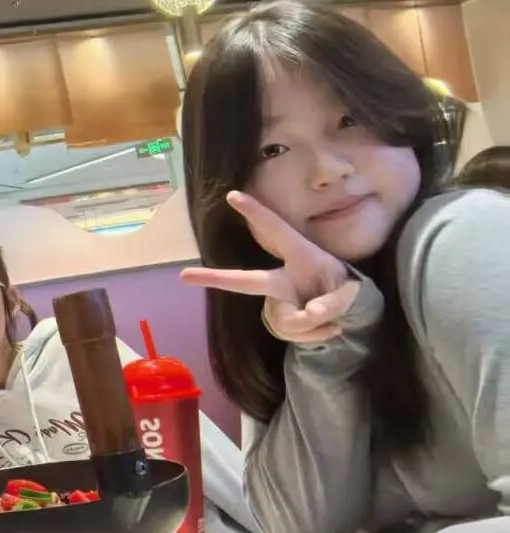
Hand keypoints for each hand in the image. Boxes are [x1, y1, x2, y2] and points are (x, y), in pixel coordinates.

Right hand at [180, 190, 360, 344]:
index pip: (276, 232)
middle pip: (245, 280)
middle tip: (184, 276)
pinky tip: (328, 329)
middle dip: (213, 277)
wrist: (346, 308)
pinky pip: (290, 334)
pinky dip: (312, 336)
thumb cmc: (342, 286)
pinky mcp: (277, 319)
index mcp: (299, 257)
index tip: (232, 196)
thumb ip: (334, 302)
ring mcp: (276, 300)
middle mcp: (280, 278)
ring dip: (312, 327)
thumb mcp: (349, 291)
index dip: (255, 213)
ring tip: (332, 321)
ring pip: (287, 320)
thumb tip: (312, 313)